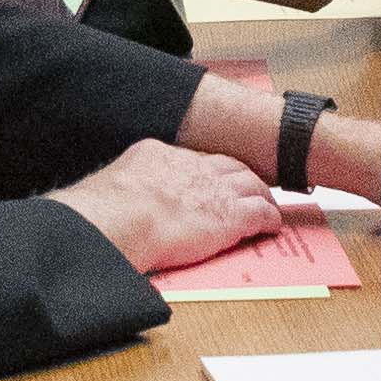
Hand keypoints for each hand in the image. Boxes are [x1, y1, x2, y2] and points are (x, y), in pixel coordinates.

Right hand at [50, 139, 279, 270]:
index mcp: (162, 155)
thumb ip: (128, 184)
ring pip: (252, 184)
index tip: (209, 177)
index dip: (206, 169)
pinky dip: (270, 218)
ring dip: (262, 194)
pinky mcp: (231, 217)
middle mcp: (194, 168)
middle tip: (248, 183)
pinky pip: (261, 213)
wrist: (123, 219)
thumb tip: (121, 196)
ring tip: (267, 202)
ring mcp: (216, 190)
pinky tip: (273, 225)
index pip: (193, 159)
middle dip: (241, 174)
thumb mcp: (116, 181)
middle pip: (229, 164)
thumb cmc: (107, 209)